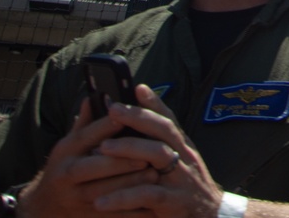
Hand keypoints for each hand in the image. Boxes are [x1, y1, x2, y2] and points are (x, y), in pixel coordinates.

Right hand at [15, 98, 158, 217]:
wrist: (45, 207)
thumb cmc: (64, 167)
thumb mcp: (68, 144)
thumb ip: (85, 122)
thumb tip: (95, 95)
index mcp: (65, 151)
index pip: (85, 137)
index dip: (105, 127)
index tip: (127, 118)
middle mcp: (66, 174)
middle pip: (94, 167)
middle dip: (121, 161)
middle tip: (148, 155)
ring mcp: (74, 197)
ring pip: (103, 192)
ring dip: (129, 184)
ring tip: (153, 174)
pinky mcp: (86, 216)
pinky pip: (109, 214)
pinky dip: (129, 210)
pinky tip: (149, 201)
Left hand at [92, 85, 223, 217]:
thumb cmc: (187, 189)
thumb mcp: (180, 164)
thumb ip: (161, 146)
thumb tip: (139, 125)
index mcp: (183, 147)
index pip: (170, 119)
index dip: (155, 103)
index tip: (138, 87)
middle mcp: (185, 157)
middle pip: (164, 130)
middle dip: (138, 117)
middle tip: (112, 110)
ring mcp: (181, 178)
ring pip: (158, 154)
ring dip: (129, 149)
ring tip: (102, 148)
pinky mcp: (174, 202)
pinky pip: (147, 194)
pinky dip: (123, 197)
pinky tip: (101, 200)